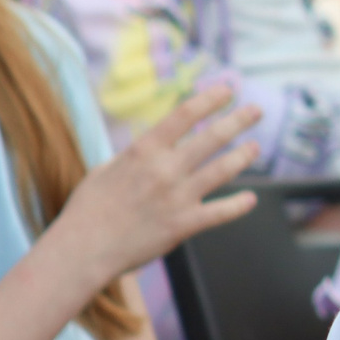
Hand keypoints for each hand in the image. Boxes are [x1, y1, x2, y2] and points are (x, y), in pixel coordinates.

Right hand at [50, 85, 261, 291]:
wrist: (82, 249)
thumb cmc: (89, 208)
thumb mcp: (106, 168)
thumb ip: (135, 156)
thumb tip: (151, 144)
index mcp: (144, 151)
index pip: (185, 114)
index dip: (210, 99)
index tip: (227, 90)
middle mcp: (164, 169)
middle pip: (212, 137)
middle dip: (238, 120)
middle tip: (257, 110)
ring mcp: (177, 197)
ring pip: (222, 170)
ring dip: (243, 156)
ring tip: (255, 147)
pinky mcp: (183, 225)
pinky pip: (220, 212)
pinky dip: (238, 205)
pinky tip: (251, 200)